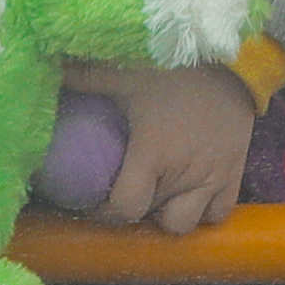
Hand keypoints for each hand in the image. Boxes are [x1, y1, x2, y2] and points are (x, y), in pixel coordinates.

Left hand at [58, 62, 256, 234]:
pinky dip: (202, 211)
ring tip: (157, 195)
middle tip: (124, 191)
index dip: (106, 213)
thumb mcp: (126, 70)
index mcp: (153, 154)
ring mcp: (213, 178)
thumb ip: (86, 76)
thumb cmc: (176, 68)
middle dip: (135, 210)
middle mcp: (183, 175)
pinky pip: (218, 213)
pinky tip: (188, 194)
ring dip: (167, 215)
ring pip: (185, 224)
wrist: (234, 60)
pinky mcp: (235, 174)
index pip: (126, 209)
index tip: (96, 202)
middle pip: (152, 218)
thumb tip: (49, 70)